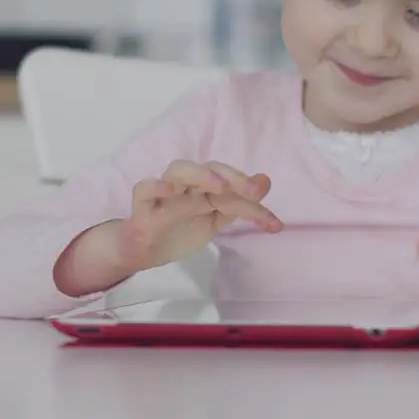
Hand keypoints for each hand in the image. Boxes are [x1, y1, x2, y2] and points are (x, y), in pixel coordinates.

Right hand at [120, 160, 281, 271]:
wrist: (145, 250)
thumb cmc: (180, 229)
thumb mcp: (216, 219)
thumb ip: (240, 204)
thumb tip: (266, 181)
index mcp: (205, 187)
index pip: (232, 183)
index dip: (253, 199)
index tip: (275, 224)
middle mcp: (187, 184)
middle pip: (209, 168)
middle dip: (233, 178)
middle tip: (254, 191)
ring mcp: (165, 192)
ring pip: (178, 169)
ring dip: (200, 173)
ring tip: (220, 186)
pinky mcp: (143, 205)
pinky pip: (143, 188)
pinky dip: (155, 186)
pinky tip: (169, 190)